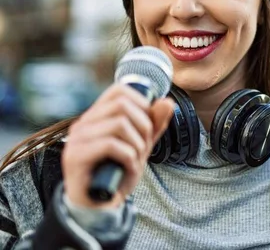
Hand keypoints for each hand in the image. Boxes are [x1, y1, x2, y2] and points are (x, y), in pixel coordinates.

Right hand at [62, 83, 173, 208]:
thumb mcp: (141, 145)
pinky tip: (128, 168)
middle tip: (145, 146)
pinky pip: (111, 145)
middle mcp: (83, 124)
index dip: (141, 102)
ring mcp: (76, 139)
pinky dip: (129, 157)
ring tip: (136, 159)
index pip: (118, 90)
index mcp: (96, 117)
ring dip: (137, 144)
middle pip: (122, 104)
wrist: (99, 207)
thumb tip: (167, 101)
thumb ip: (154, 124)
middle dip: (144, 125)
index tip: (148, 124)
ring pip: (119, 124)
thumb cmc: (118, 173)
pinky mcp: (75, 157)